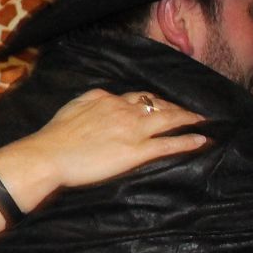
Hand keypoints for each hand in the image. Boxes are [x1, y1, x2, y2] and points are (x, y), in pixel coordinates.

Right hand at [23, 89, 206, 187]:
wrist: (50, 155)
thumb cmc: (55, 136)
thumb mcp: (72, 107)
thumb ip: (90, 101)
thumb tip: (102, 98)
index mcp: (106, 98)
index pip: (135, 97)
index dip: (151, 101)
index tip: (159, 104)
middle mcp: (123, 109)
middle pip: (157, 104)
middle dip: (175, 107)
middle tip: (189, 112)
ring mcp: (133, 130)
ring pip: (168, 119)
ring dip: (187, 119)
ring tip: (201, 121)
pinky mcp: (137, 151)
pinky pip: (168, 144)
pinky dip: (188, 141)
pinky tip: (201, 140)